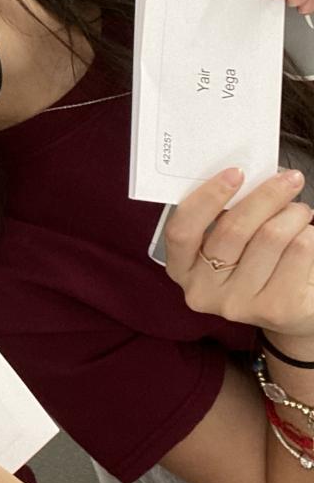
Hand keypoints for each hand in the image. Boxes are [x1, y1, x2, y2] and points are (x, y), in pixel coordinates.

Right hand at [164, 167, 313, 336]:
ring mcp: (238, 305)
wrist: (288, 307)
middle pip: (233, 230)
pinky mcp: (276, 309)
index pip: (182, 231)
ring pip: (271, 237)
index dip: (207, 198)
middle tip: (289, 178)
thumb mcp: (230, 238)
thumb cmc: (255, 258)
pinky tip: (306, 238)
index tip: (236, 173)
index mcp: (183, 268)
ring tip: (299, 213)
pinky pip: (299, 251)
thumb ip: (226, 212)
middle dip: (266, 196)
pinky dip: (310, 235)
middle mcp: (203, 290)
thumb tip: (245, 175)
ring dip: (294, 214)